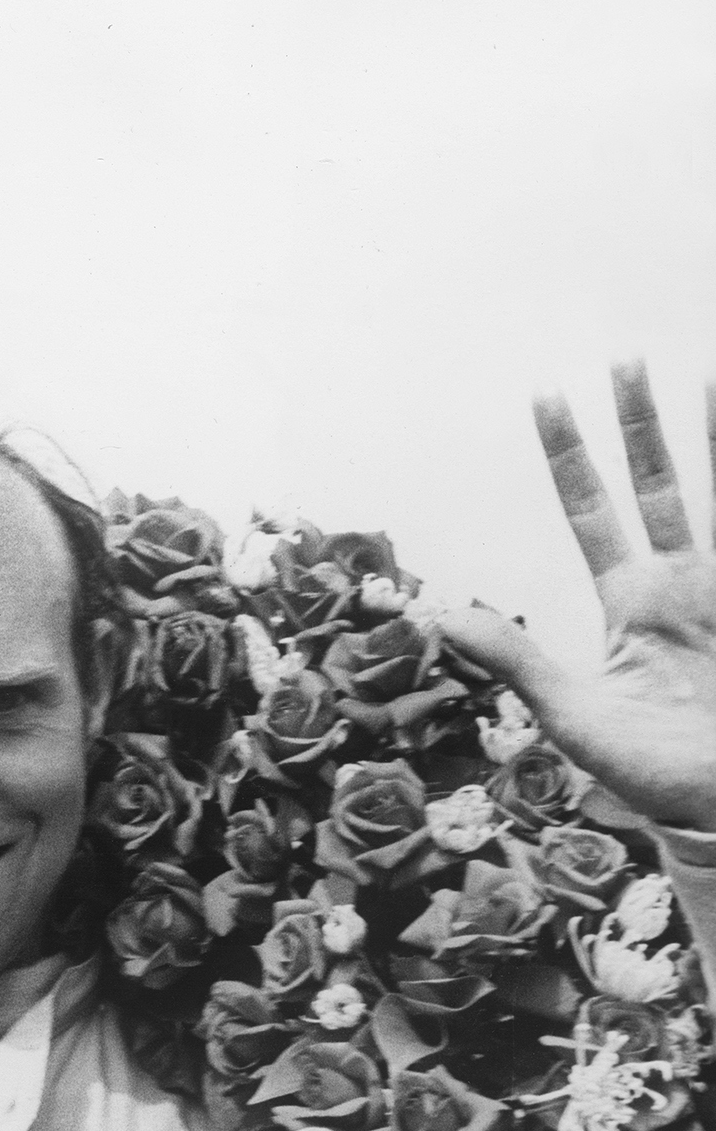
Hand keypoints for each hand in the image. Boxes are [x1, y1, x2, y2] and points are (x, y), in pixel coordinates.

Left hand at [432, 363, 715, 829]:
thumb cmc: (657, 775)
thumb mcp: (575, 716)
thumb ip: (516, 661)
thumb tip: (441, 614)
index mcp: (636, 603)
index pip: (591, 510)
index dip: (569, 456)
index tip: (545, 393)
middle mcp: (685, 584)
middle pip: (660, 482)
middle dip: (640, 422)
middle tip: (623, 355)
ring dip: (708, 432)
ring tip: (698, 370)